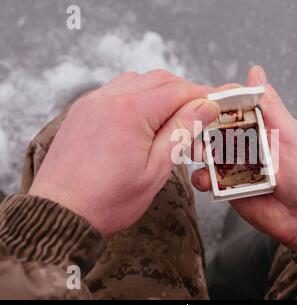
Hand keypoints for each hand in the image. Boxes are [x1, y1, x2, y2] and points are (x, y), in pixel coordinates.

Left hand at [29, 70, 219, 234]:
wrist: (60, 213)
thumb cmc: (108, 200)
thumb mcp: (156, 169)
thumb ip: (181, 132)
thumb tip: (205, 107)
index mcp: (131, 111)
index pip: (178, 90)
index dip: (202, 96)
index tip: (217, 105)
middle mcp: (110, 97)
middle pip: (159, 79)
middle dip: (184, 92)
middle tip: (199, 114)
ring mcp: (93, 101)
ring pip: (138, 80)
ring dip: (160, 92)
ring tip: (173, 118)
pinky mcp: (83, 110)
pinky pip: (117, 90)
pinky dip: (138, 96)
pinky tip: (145, 117)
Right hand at [191, 66, 296, 250]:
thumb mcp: (291, 136)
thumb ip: (271, 107)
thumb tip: (256, 72)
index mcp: (261, 125)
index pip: (234, 102)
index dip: (220, 98)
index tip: (209, 98)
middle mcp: (244, 142)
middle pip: (214, 124)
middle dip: (200, 123)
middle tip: (191, 126)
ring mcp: (233, 163)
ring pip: (206, 150)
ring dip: (196, 150)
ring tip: (196, 154)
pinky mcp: (226, 185)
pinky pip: (206, 178)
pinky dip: (201, 177)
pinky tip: (204, 180)